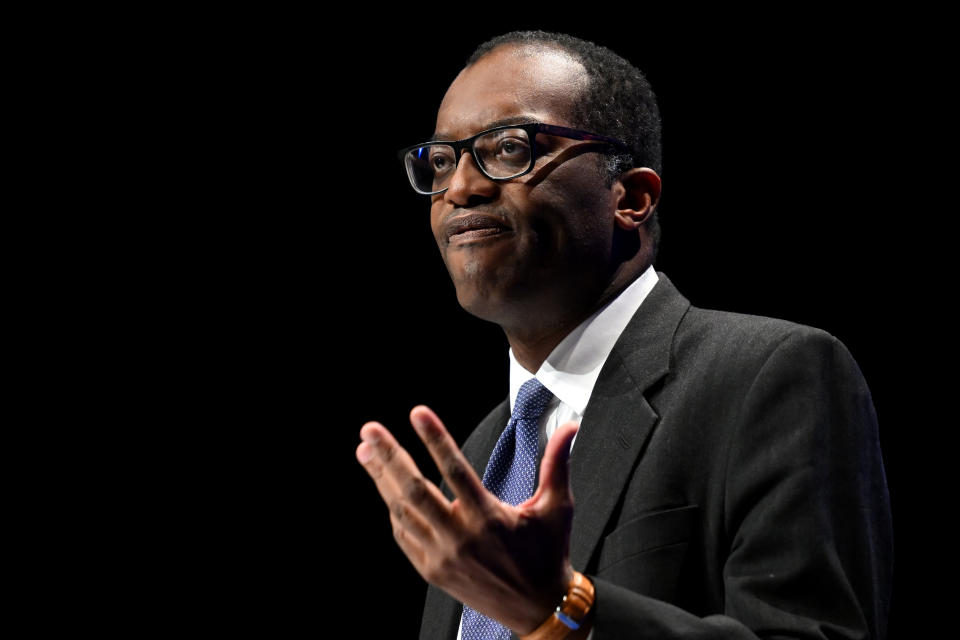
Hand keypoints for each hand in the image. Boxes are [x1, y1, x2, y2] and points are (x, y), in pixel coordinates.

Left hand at [356, 405, 579, 634]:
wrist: (538, 608)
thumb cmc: (548, 553)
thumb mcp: (557, 507)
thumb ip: (557, 464)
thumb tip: (570, 427)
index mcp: (490, 518)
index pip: (455, 469)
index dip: (435, 438)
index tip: (416, 412)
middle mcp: (461, 538)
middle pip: (415, 490)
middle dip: (390, 457)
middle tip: (370, 431)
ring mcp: (442, 556)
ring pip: (403, 512)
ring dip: (381, 480)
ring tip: (365, 451)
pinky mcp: (432, 571)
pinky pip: (404, 536)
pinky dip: (393, 510)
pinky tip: (385, 488)